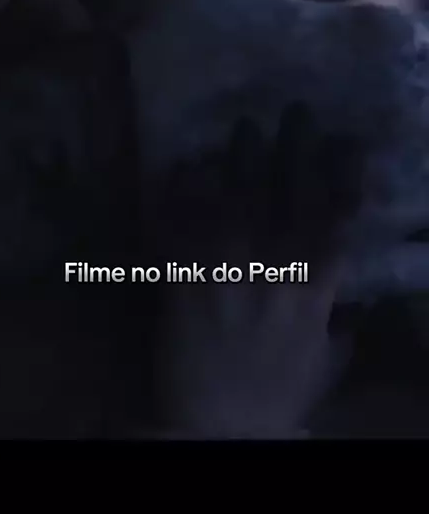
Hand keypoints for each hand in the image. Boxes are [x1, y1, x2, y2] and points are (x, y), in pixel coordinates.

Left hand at [153, 107, 361, 438]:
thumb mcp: (327, 360)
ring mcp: (224, 264)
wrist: (217, 423)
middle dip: (294, 143)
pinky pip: (180, 218)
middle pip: (287, 189)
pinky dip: (182, 188)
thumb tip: (354, 297)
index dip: (343, 170)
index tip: (346, 138)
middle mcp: (272, 263)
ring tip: (244, 128)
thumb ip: (342, 322)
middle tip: (293, 111)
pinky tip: (186, 165)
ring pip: (235, 192)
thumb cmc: (278, 392)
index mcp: (314, 284)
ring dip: (241, 154)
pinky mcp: (182, 272)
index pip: (336, 214)